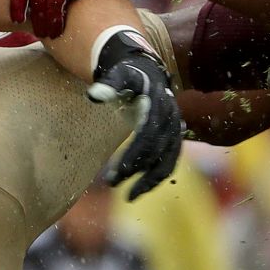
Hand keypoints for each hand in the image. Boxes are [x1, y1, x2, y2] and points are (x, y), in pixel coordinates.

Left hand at [87, 27, 183, 200]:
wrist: (149, 73)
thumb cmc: (129, 75)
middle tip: (111, 182)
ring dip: (149, 181)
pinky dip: (156, 179)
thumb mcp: (119, 74)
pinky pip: (170, 164)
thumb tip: (93, 96)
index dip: (135, 152)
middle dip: (136, 169)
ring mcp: (176, 130)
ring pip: (168, 162)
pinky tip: (139, 190)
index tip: (119, 170)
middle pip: (157, 150)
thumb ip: (108, 84)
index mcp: (159, 104)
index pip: (149, 133)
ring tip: (129, 197)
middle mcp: (172, 118)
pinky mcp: (175, 139)